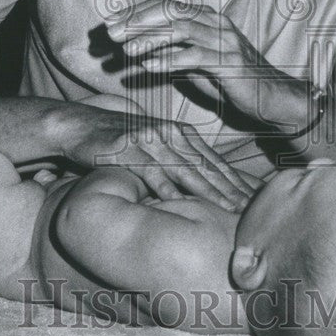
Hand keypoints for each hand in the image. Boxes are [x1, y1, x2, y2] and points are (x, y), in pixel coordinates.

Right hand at [68, 109, 259, 210]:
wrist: (80, 126)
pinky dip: (168, 189)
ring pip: (186, 170)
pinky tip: (183, 203)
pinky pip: (151, 172)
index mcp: (180, 133)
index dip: (236, 182)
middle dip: (232, 189)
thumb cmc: (120, 142)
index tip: (255, 200)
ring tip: (230, 209)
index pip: (214, 162)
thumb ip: (178, 161)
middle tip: (253, 209)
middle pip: (207, 167)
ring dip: (210, 191)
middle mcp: (170, 134)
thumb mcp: (154, 147)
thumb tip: (203, 185)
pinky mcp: (128, 148)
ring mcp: (150, 140)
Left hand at [105, 0, 310, 133]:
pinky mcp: (230, 62)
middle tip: (112, 33)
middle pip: (171, 12)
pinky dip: (170, 60)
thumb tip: (138, 48)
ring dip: (151, 38)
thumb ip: (173, 51)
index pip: (166, 5)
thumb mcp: (196, 62)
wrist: (270, 97)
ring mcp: (224, 41)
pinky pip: (195, 56)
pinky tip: (149, 67)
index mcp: (206, 18)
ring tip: (127, 50)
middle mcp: (215, 23)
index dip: (136, 12)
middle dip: (138, 21)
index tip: (110, 22)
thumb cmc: (230, 80)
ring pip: (182, 30)